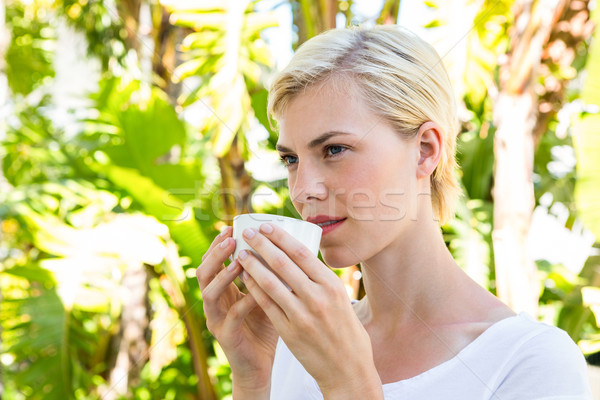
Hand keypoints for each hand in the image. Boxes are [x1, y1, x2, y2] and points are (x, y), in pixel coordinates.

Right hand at [196, 226, 277, 393]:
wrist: (261, 363)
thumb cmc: (266, 325)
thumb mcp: (267, 294)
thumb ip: (270, 273)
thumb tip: (288, 244)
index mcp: (222, 289)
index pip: (213, 261)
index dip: (219, 244)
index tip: (232, 226)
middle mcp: (214, 302)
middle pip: (203, 272)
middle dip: (216, 253)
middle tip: (231, 238)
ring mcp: (216, 319)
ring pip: (210, 293)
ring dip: (224, 275)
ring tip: (239, 260)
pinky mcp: (225, 336)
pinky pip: (232, 316)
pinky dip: (245, 302)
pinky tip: (257, 292)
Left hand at [237, 223, 382, 397]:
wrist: (348, 369)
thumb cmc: (346, 330)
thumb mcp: (340, 299)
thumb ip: (321, 281)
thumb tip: (300, 257)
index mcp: (331, 285)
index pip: (301, 253)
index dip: (280, 237)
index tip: (265, 226)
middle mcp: (317, 297)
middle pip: (282, 263)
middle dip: (262, 244)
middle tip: (247, 233)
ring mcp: (302, 315)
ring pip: (270, 283)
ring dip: (252, 265)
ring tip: (241, 253)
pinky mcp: (289, 332)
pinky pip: (267, 305)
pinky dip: (254, 289)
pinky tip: (245, 278)